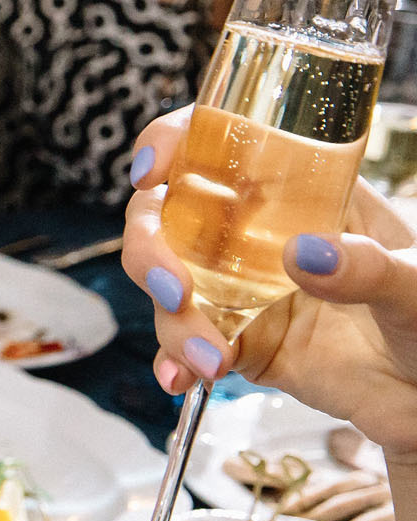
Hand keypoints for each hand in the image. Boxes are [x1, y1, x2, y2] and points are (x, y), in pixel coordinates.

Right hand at [122, 107, 416, 459]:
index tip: (154, 169)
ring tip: (210, 358)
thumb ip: (369, 267)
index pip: (223, 145)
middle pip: (168, 215)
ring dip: (171, 321)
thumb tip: (306, 253)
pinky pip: (183, 344)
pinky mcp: (237, 341)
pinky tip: (183, 377)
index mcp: (302, 191)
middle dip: (151, 248)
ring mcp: (240, 289)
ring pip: (168, 284)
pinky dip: (173, 360)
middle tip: (175, 289)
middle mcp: (257, 233)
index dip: (174, 143)